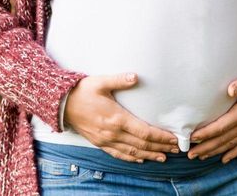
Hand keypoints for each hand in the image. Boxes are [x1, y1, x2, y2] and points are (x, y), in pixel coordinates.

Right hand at [63, 73, 179, 162]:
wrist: (61, 104)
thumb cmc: (81, 91)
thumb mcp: (100, 82)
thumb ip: (119, 80)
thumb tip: (135, 77)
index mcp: (116, 118)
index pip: (145, 132)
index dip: (161, 137)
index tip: (174, 138)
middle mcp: (113, 132)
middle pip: (142, 144)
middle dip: (161, 147)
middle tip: (176, 148)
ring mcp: (106, 140)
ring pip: (132, 152)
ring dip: (150, 155)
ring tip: (164, 156)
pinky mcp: (99, 143)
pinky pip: (118, 154)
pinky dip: (131, 158)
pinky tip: (140, 159)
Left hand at [187, 72, 236, 162]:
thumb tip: (230, 89)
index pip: (221, 126)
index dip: (206, 133)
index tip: (192, 137)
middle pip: (222, 139)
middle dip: (206, 147)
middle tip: (190, 154)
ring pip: (230, 144)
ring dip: (215, 152)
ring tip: (200, 157)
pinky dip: (233, 153)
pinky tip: (224, 160)